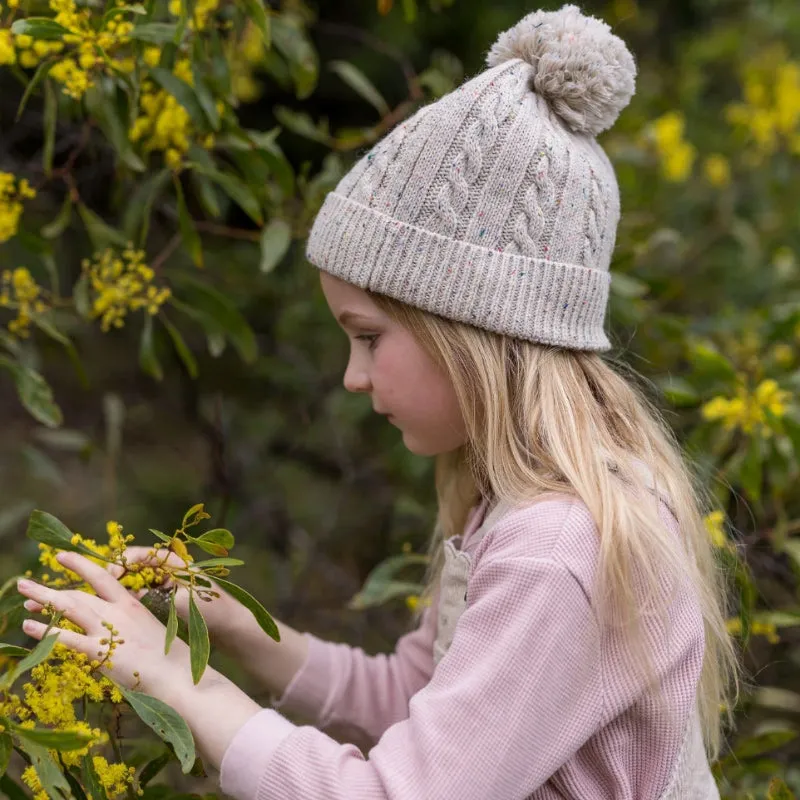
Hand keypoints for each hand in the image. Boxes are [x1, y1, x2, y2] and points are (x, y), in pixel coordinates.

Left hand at [17, 551, 216, 699]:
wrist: (178, 675)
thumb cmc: (171, 658)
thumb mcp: (150, 631)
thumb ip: (129, 626)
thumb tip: (114, 630)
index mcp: (131, 604)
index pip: (101, 576)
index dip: (80, 565)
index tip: (62, 556)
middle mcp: (117, 612)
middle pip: (77, 594)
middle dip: (49, 588)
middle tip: (25, 584)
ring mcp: (107, 630)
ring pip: (68, 608)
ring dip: (43, 600)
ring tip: (23, 594)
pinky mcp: (99, 651)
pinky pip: (66, 638)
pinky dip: (46, 631)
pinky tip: (29, 627)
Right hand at [109, 546, 241, 649]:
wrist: (231, 628)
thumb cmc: (212, 612)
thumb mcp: (183, 602)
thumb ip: (158, 596)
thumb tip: (132, 594)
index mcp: (177, 563)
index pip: (144, 553)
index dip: (124, 561)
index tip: (110, 573)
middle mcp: (170, 569)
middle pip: (136, 565)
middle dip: (118, 573)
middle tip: (101, 588)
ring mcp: (167, 583)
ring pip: (136, 580)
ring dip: (122, 586)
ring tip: (106, 600)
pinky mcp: (165, 598)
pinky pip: (142, 594)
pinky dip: (130, 598)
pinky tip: (119, 610)